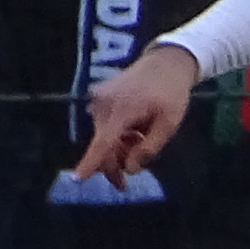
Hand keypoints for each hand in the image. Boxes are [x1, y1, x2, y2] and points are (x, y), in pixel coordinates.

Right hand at [75, 41, 202, 180]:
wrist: (165, 63)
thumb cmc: (171, 94)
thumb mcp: (168, 124)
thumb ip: (149, 148)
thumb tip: (129, 169)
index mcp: (122, 110)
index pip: (104, 142)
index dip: (92, 161)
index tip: (78, 178)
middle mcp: (103, 105)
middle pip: (102, 145)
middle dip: (113, 165)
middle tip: (124, 185)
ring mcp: (98, 100)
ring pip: (102, 137)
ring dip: (118, 149)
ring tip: (141, 141)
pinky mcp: (98, 98)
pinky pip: (103, 126)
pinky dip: (116, 135)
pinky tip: (133, 131)